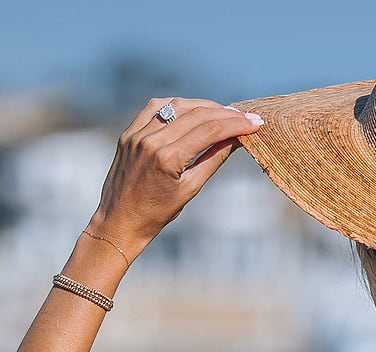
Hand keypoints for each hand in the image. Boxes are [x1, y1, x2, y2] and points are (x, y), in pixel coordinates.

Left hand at [87, 97, 264, 261]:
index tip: (255, 123)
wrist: (119, 221)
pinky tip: (192, 109)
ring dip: (203, 106)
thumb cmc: (157, 214)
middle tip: (245, 116)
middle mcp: (151, 140)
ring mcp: (137, 133)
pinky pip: (156, 107)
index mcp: (167, 159)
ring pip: (177, 106)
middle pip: (196, 114)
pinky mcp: (129, 132)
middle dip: (224, 113)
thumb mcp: (190, 190)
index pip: (209, 131)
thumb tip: (236, 140)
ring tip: (222, 112)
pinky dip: (177, 105)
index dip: (235, 124)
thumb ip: (212, 160)